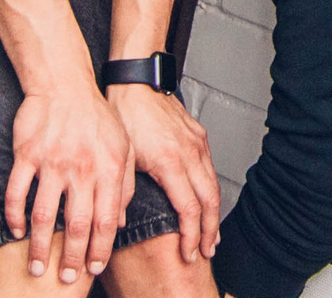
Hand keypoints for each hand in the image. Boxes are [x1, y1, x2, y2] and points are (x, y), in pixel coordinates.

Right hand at [6, 86, 133, 283]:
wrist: (64, 83)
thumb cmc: (96, 116)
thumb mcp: (123, 147)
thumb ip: (125, 185)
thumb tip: (121, 222)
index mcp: (109, 169)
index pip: (106, 221)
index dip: (100, 250)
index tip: (93, 269)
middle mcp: (82, 169)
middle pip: (77, 225)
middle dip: (72, 258)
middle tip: (66, 278)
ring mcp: (53, 162)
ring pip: (45, 216)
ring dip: (41, 246)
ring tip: (39, 266)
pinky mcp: (26, 155)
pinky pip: (17, 193)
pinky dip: (15, 217)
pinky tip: (18, 231)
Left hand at [107, 83, 219, 264]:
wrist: (137, 80)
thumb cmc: (125, 112)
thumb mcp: (118, 156)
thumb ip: (120, 192)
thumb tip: (117, 221)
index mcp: (170, 161)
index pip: (189, 210)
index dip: (191, 236)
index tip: (189, 252)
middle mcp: (189, 153)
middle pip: (210, 201)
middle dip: (210, 230)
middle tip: (207, 250)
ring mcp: (197, 143)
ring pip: (214, 185)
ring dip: (214, 212)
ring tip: (211, 232)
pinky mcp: (199, 135)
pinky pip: (211, 167)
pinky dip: (212, 189)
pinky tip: (208, 198)